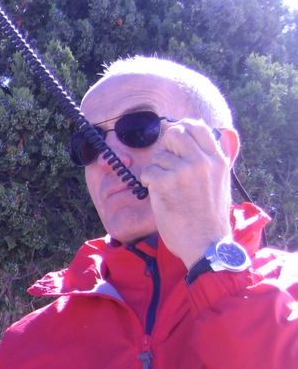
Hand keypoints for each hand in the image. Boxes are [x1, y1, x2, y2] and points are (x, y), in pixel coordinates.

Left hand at [140, 118, 236, 266]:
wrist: (205, 242)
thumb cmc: (210, 216)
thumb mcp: (220, 182)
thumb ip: (211, 159)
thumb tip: (202, 132)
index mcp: (217, 160)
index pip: (197, 126)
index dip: (182, 128)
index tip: (175, 139)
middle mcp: (202, 161)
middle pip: (174, 133)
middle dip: (165, 147)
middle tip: (165, 164)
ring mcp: (183, 170)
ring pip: (159, 155)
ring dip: (157, 170)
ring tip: (167, 187)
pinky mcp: (165, 181)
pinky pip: (148, 171)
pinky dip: (148, 182)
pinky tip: (158, 194)